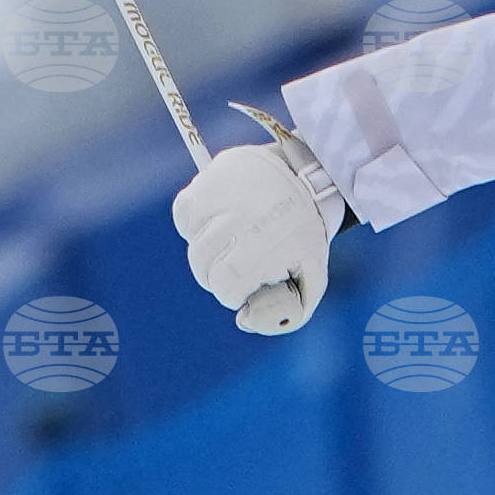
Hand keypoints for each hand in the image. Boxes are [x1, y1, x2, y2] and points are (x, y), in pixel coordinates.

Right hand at [173, 118, 338, 332]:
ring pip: (192, 241)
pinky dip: (193, 226)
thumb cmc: (303, 234)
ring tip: (228, 244)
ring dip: (204, 252)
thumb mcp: (311, 274)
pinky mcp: (206, 181)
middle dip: (214, 275)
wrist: (303, 174)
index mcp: (269, 243)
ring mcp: (222, 196)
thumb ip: (287, 309)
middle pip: (202, 264)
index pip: (225, 283)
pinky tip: (215, 224)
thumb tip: (245, 319)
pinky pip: (183, 215)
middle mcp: (242, 217)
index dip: (229, 293)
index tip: (241, 288)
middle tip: (234, 268)